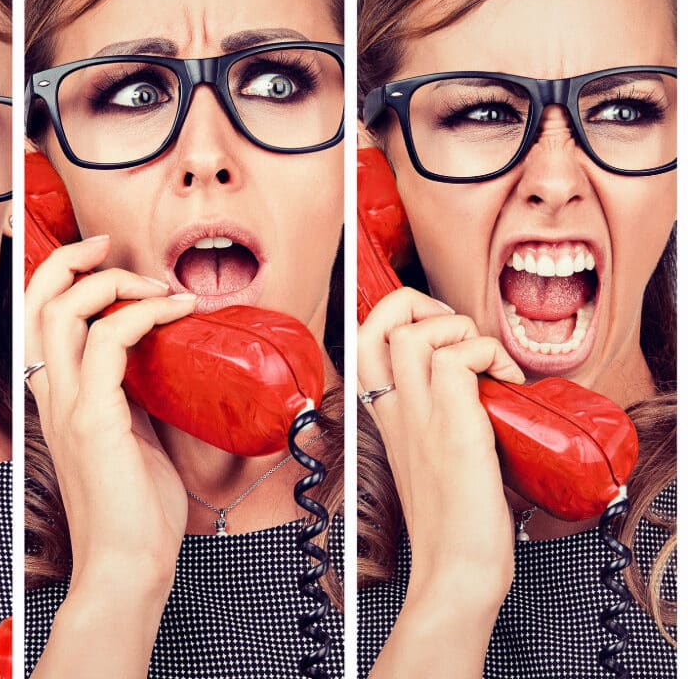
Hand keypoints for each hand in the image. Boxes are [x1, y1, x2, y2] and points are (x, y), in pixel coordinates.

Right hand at [24, 235, 195, 589]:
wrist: (126, 566)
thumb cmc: (134, 516)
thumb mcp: (132, 439)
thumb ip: (132, 398)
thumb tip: (159, 362)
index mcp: (56, 400)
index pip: (36, 319)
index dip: (61, 277)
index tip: (103, 258)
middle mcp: (52, 397)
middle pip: (37, 301)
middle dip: (73, 260)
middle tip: (111, 246)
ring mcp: (68, 406)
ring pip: (64, 310)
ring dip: (115, 283)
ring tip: (156, 284)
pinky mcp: (94, 417)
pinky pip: (109, 340)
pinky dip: (142, 313)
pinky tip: (174, 313)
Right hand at [357, 287, 518, 603]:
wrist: (456, 570)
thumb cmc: (455, 524)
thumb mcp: (437, 459)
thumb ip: (444, 421)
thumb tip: (486, 391)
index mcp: (386, 416)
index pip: (366, 339)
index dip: (401, 315)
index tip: (444, 334)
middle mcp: (394, 410)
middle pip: (380, 319)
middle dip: (422, 302)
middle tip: (460, 334)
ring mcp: (420, 417)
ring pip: (416, 330)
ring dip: (462, 330)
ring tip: (488, 364)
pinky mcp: (453, 428)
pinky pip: (459, 358)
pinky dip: (488, 355)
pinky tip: (507, 383)